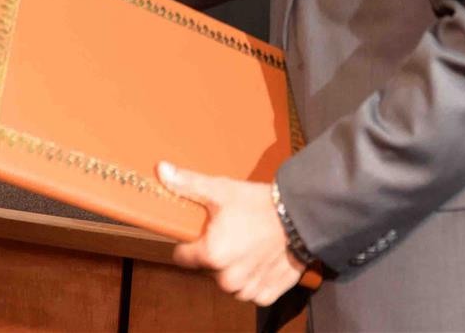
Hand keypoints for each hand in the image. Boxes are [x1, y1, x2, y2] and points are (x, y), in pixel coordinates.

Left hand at [159, 162, 304, 305]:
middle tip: (234, 234)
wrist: (303, 216)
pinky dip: (255, 279)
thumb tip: (161, 170)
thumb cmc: (259, 203)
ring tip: (250, 246)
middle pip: (207, 270)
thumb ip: (188, 184)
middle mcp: (227, 279)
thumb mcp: (221, 190)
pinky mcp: (266, 295)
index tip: (206, 232)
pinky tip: (263, 259)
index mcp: (211, 255)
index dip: (192, 243)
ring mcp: (247, 290)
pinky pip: (251, 292)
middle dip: (216, 255)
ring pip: (229, 283)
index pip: (182, 257)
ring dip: (235, 269)